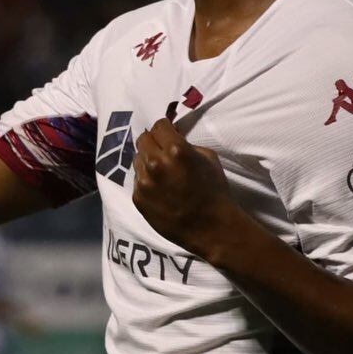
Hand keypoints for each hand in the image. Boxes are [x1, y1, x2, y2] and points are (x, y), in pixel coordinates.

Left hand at [131, 116, 242, 258]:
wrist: (211, 228)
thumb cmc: (215, 191)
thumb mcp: (209, 158)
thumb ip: (188, 144)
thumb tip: (173, 138)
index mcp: (175, 150)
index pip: (159, 125)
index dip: (165, 128)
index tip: (168, 133)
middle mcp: (155, 163)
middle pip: (143, 139)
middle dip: (153, 141)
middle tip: (162, 149)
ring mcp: (144, 182)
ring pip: (137, 160)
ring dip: (148, 161)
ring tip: (162, 173)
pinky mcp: (138, 199)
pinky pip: (137, 181)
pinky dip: (146, 181)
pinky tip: (160, 189)